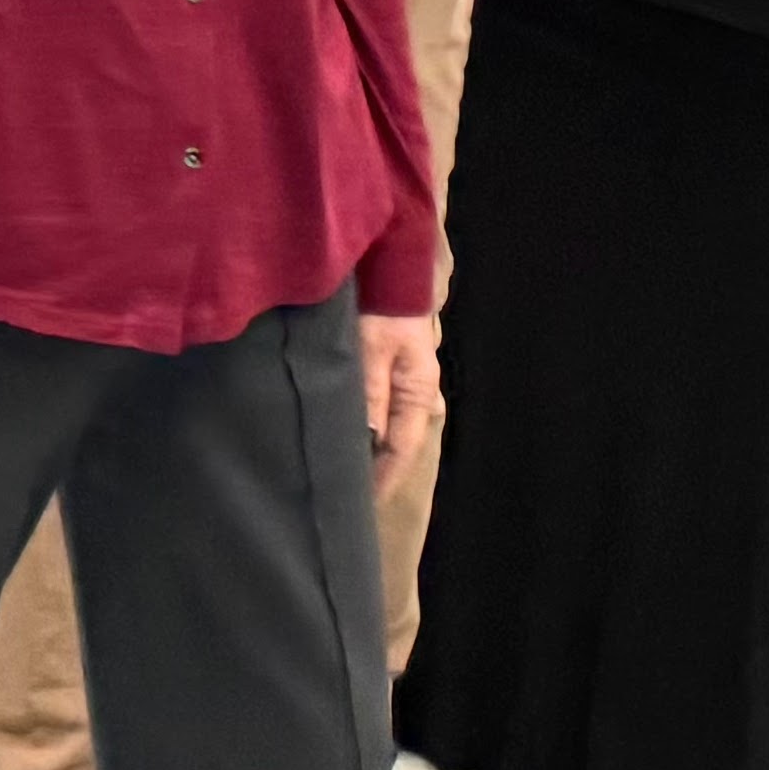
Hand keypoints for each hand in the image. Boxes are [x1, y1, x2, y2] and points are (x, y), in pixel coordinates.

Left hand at [359, 310, 440, 491]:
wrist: (390, 263)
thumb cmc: (380, 306)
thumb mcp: (370, 350)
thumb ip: (370, 395)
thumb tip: (367, 441)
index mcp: (418, 392)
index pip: (401, 449)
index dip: (383, 478)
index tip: (362, 506)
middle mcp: (419, 390)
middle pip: (400, 440)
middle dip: (379, 467)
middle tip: (351, 494)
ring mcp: (409, 377)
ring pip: (394, 425)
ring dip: (375, 447)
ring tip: (349, 469)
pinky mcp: (395, 364)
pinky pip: (386, 406)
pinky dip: (372, 424)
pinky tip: (357, 431)